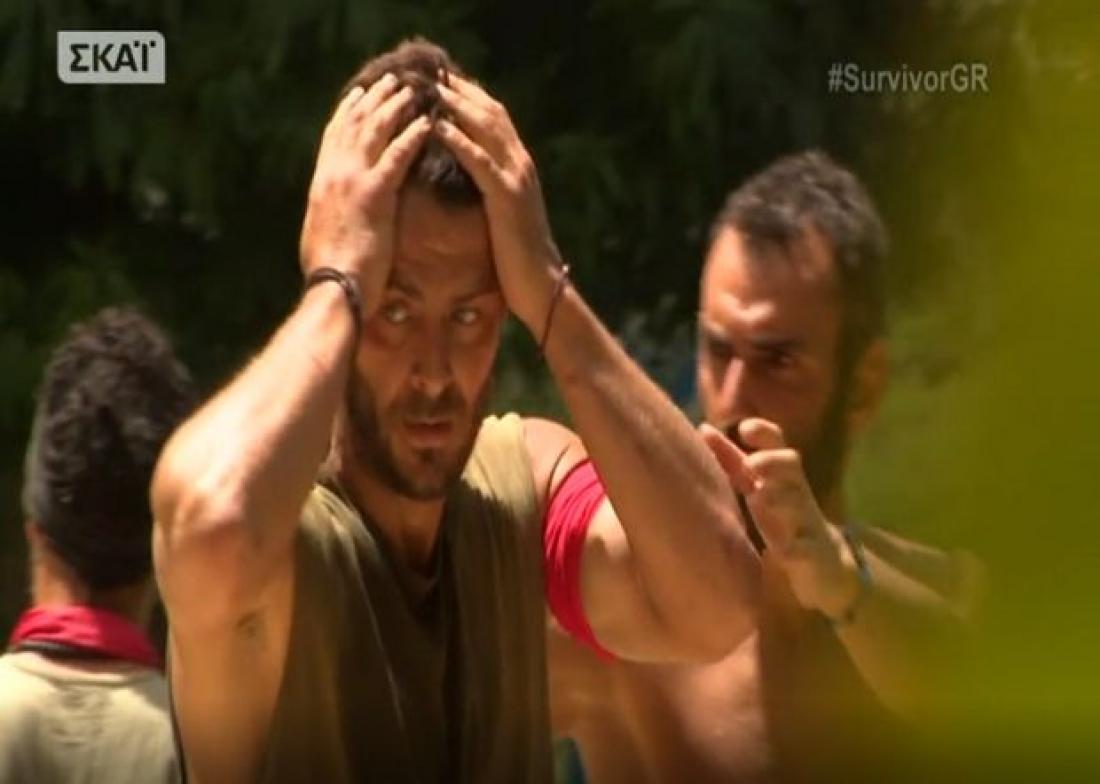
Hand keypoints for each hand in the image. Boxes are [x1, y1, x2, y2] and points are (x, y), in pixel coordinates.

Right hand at [299, 74, 430, 312]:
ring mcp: (351, 182)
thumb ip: (330, 214)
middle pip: (355, 125)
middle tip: (394, 80)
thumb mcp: (322, 234)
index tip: (360, 93)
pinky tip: (428, 124)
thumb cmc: (330, 273)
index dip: (348, 111)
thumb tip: (333, 211)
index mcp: (320, 183)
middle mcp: (333, 175)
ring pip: (375, 132)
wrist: (333, 290)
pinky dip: (412, 137)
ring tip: (416, 90)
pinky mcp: (373, 195)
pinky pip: (396, 158)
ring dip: (396, 107)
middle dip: (375, 99)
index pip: (333, 136)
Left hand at [433, 73, 561, 331]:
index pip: (494, 118)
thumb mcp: (501, 215)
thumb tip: (468, 175)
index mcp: (519, 167)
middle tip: (432, 74)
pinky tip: (438, 128)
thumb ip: (490, 189)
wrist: (541, 286)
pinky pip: (480, 162)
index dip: (470, 96)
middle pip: (491, 113)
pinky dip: (459, 141)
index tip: (442, 81)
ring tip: (431, 89)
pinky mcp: (507, 198)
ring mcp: (517, 179)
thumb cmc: (516, 259)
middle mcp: (521, 165)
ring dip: (457, 106)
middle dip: (462, 91)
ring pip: (487, 130)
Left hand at [700, 419, 859, 617]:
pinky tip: (783, 551)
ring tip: (760, 496)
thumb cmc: (781, 512)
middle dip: (773, 462)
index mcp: (780, 474)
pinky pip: (807, 550)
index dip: (763, 432)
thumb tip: (703, 427)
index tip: (744, 428)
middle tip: (752, 464)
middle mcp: (795, 492)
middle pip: (791, 467)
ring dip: (781, 498)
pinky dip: (795, 550)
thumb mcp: (755, 483)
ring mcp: (806, 522)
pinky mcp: (812, 554)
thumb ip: (730, 458)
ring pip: (799, 504)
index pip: (776, 443)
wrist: (822, 559)